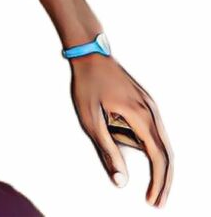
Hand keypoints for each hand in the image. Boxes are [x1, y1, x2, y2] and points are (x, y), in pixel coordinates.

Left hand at [68, 54, 173, 207]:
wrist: (89, 53)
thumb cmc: (87, 84)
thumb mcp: (91, 120)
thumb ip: (108, 151)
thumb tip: (121, 181)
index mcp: (140, 115)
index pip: (158, 157)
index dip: (158, 182)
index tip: (152, 201)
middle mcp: (151, 110)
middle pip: (166, 152)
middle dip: (162, 178)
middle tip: (154, 201)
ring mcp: (150, 104)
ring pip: (156, 139)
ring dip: (137, 147)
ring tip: (104, 120)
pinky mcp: (145, 101)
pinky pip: (149, 127)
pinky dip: (139, 139)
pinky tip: (114, 123)